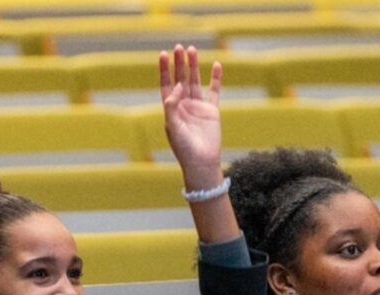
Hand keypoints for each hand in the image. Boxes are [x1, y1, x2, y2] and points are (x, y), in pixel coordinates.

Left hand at [160, 45, 222, 190]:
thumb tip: (177, 86)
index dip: (165, 70)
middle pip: (181, 79)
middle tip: (179, 47)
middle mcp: (183, 105)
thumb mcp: (172, 126)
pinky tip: (215, 65)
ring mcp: (198, 107)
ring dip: (194, 66)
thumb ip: (171, 106)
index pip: (166, 84)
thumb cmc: (184, 148)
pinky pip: (214, 91)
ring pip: (195, 82)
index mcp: (171, 109)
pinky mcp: (212, 111)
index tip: (163, 55)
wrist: (202, 162)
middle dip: (179, 64)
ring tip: (192, 50)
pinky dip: (215, 78)